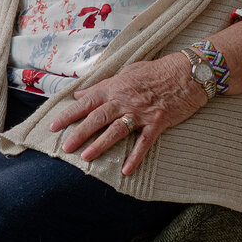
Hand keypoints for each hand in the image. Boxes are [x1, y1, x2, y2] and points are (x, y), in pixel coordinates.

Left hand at [50, 54, 207, 178]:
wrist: (187, 72)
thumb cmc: (157, 71)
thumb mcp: (127, 72)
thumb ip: (103, 85)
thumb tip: (80, 95)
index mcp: (115, 87)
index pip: (87, 101)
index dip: (69, 114)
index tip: (54, 125)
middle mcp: (125, 99)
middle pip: (97, 117)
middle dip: (79, 133)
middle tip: (65, 147)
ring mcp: (141, 112)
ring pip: (116, 130)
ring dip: (100, 144)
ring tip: (86, 157)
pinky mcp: (158, 122)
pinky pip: (144, 142)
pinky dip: (136, 156)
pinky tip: (127, 170)